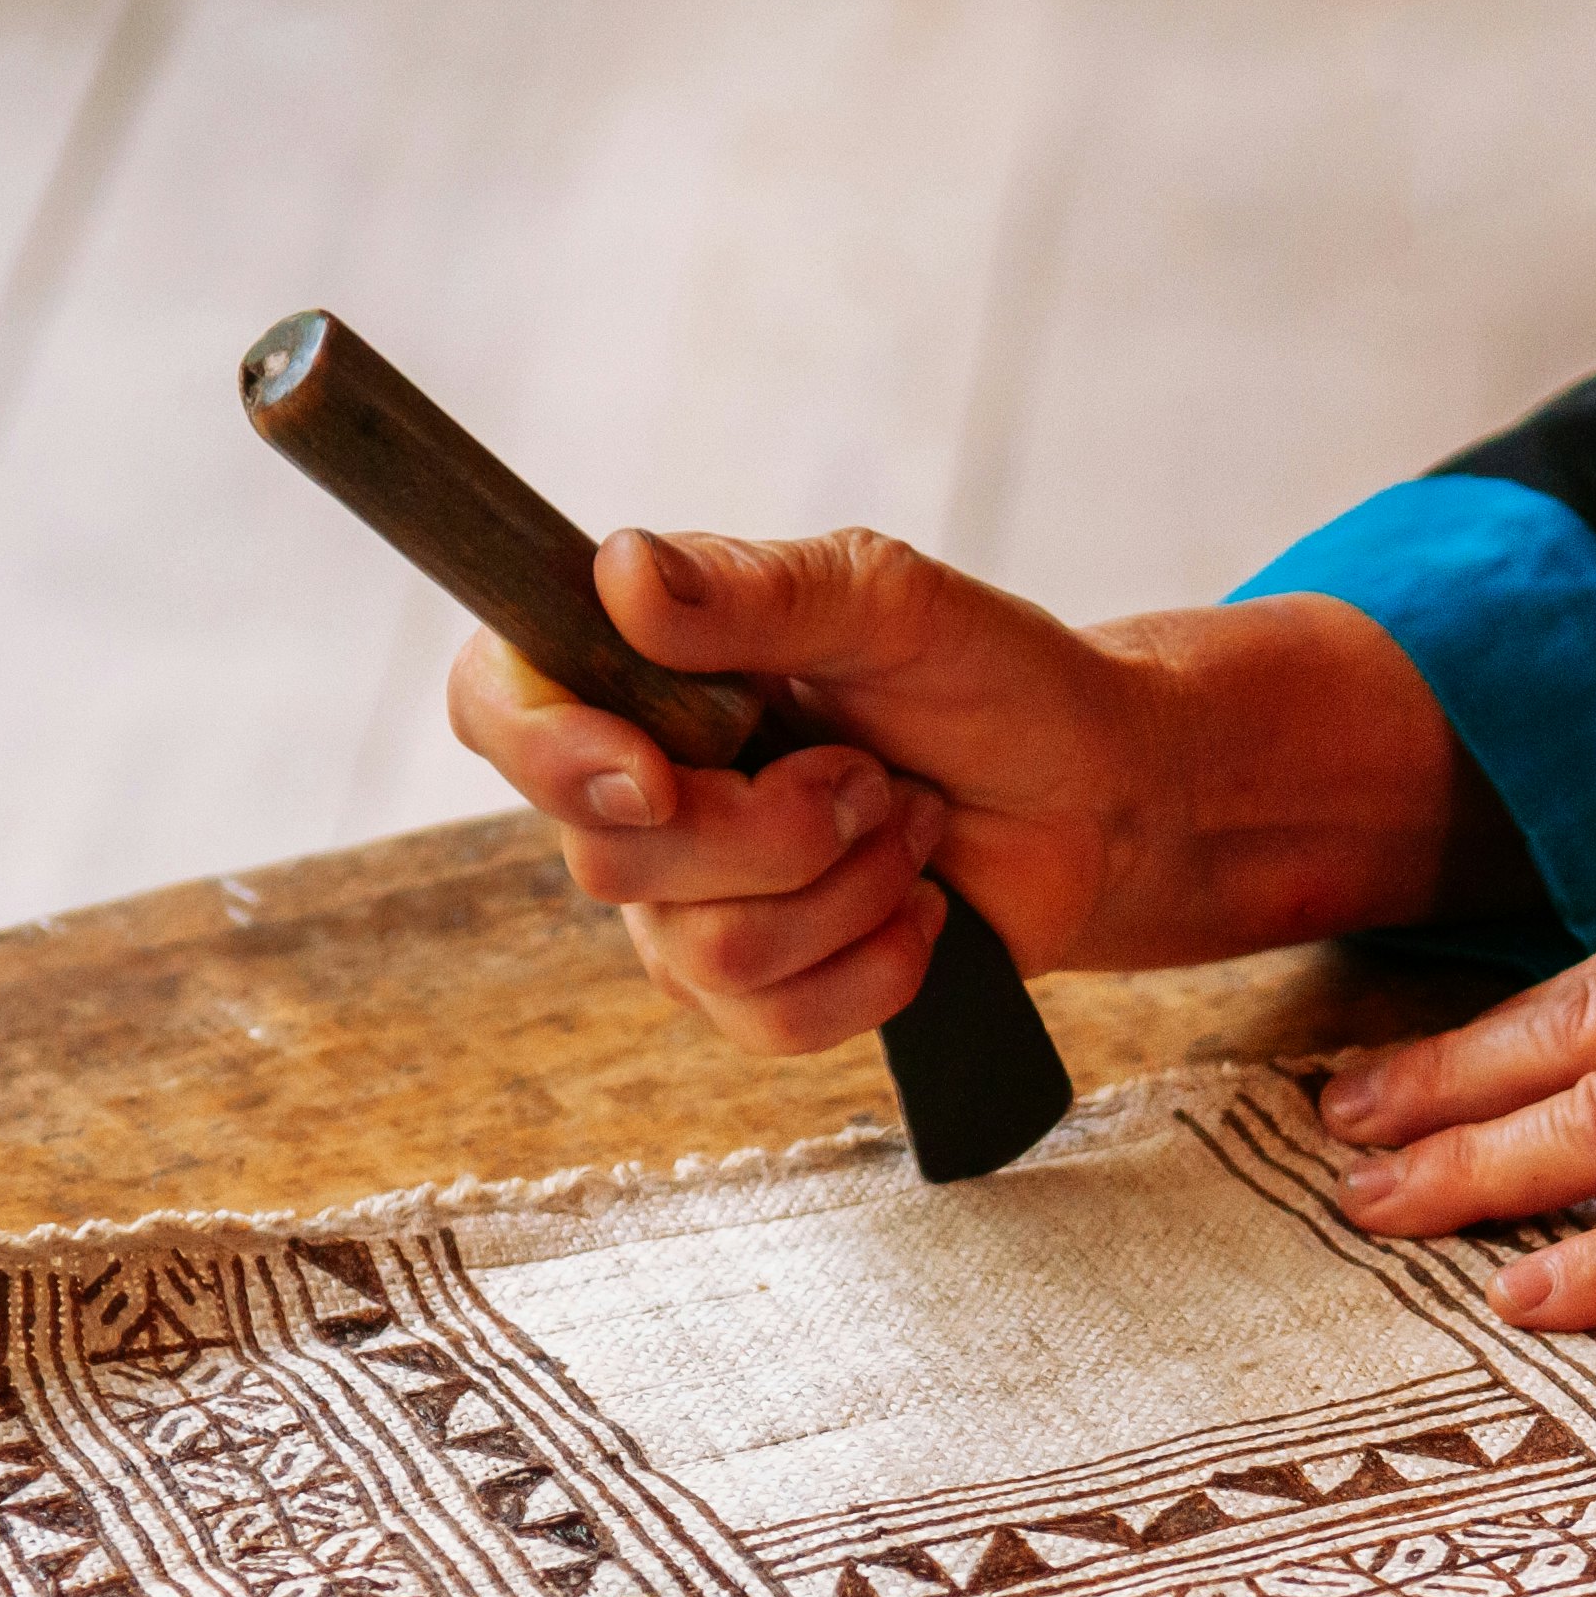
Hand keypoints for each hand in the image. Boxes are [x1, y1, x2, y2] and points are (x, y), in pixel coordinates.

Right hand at [447, 529, 1498, 1053]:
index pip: (494, 706)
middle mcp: (633, 794)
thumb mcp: (891, 602)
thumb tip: (620, 572)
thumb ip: (757, 591)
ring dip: (846, 890)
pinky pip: (767, 1024)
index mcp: (633, 672)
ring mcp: (684, 906)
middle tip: (875, 773)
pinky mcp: (756, 994)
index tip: (655, 770)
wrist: (1101, 796)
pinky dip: (875, 968)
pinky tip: (922, 913)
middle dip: (781, 825)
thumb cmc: (994, 680)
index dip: (546, 751)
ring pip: (703, 951)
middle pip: (616, 857)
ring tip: (911, 827)